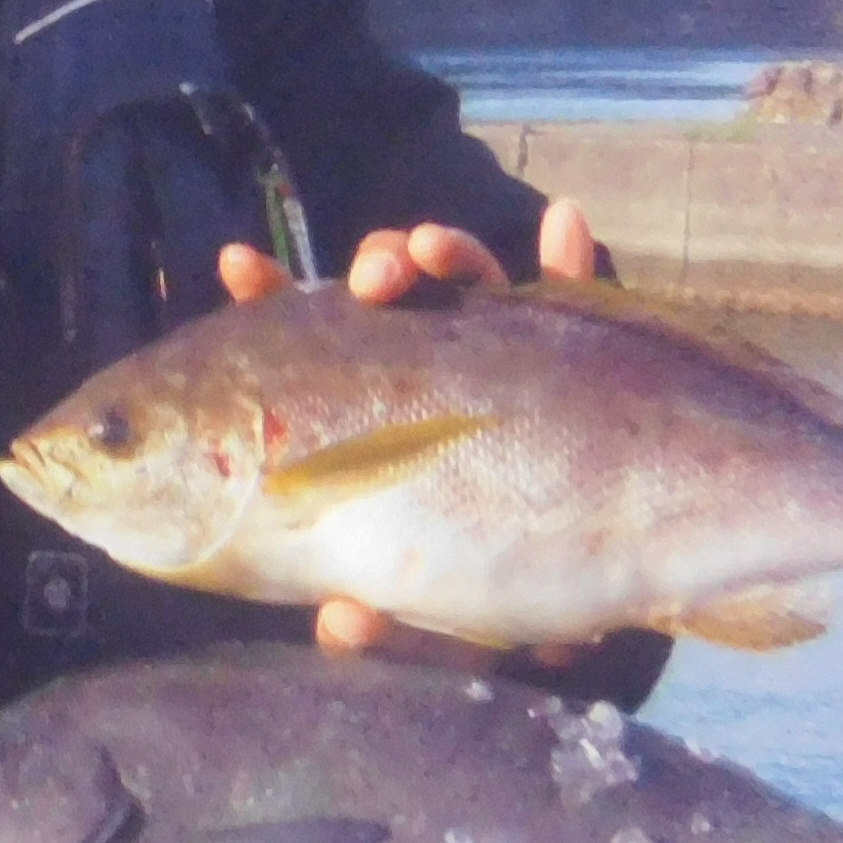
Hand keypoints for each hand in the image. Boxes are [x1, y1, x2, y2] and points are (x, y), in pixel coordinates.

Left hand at [217, 197, 601, 666]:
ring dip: (449, 255)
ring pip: (470, 288)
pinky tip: (564, 218)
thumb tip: (340, 624)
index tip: (240, 266)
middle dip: (375, 268)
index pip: (311, 354)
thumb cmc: (494, 604)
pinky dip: (566, 256)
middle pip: (394, 302)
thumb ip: (384, 620)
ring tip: (431, 250)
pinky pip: (576, 300)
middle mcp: (436, 379)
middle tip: (373, 278)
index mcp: (376, 424)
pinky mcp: (580, 365)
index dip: (273, 305)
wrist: (602, 606)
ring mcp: (505, 361)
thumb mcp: (431, 622)